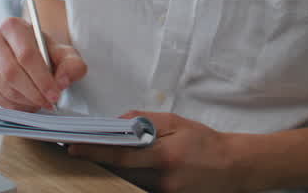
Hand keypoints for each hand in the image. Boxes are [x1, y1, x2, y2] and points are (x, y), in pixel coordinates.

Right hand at [0, 16, 86, 111]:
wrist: (32, 55)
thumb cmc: (48, 53)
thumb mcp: (66, 54)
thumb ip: (72, 65)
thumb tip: (61, 82)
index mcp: (12, 26)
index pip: (26, 55)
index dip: (42, 79)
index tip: (55, 94)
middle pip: (12, 73)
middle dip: (34, 93)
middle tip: (50, 103)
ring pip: (5, 88)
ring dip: (26, 101)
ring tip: (41, 102)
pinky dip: (16, 107)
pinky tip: (29, 103)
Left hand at [67, 111, 240, 192]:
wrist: (233, 167)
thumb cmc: (205, 141)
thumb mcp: (175, 121)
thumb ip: (143, 121)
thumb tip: (116, 123)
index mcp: (164, 155)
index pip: (120, 154)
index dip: (94, 151)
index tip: (73, 147)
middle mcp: (162, 179)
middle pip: (119, 170)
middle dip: (99, 160)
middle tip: (78, 149)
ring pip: (127, 180)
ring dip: (113, 168)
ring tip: (99, 155)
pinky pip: (140, 188)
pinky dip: (130, 177)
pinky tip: (126, 167)